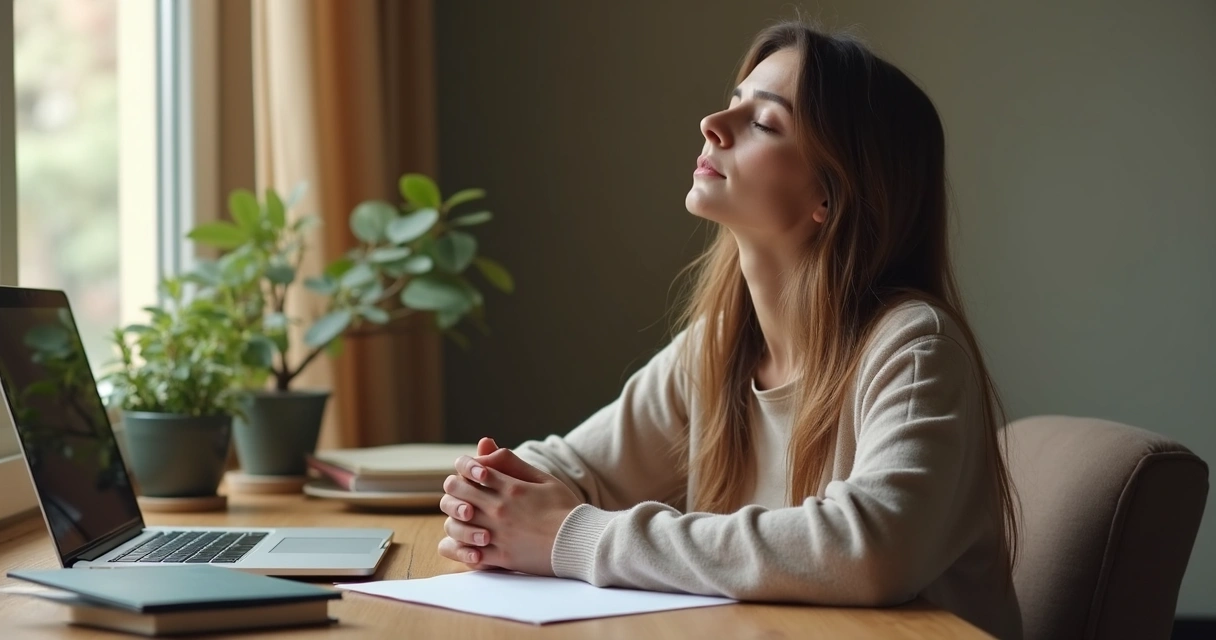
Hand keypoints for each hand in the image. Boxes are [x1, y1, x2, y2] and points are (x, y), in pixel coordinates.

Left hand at [437, 437, 581, 575]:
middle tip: (461, 492)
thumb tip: (488, 448)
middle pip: (457, 493)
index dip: (464, 466)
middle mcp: (499, 509)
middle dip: (454, 489)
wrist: (581, 542)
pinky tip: (470, 544)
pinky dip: (463, 550)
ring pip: (456, 524)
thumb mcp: (544, 479)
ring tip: (464, 518)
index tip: (468, 470)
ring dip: (455, 519)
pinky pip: (470, 555)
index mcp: (510, 488)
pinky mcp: (502, 557)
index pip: (472, 469)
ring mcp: (498, 534)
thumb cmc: (565, 508)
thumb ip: (514, 463)